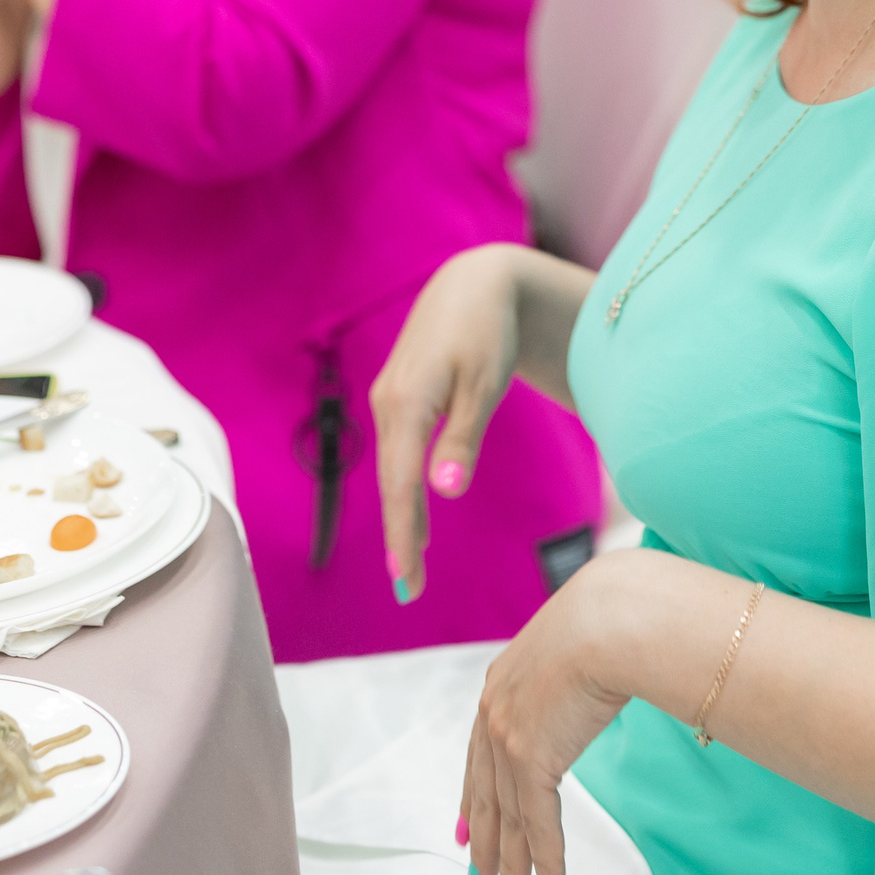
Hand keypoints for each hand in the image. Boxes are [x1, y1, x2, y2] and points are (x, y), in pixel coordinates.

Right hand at [371, 244, 525, 601]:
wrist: (474, 283)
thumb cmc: (487, 332)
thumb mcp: (483, 385)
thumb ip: (462, 439)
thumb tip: (444, 492)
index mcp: (407, 402)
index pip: (400, 482)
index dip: (402, 533)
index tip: (405, 579)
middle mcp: (387, 403)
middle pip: (391, 483)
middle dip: (401, 537)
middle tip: (409, 591)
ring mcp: (389, 400)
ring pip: (393, 470)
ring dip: (403, 517)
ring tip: (412, 568)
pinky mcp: (399, 398)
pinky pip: (398, 454)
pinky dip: (406, 489)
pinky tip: (418, 516)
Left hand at [464, 554, 638, 874]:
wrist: (608, 620)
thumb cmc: (603, 622)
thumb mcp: (570, 650)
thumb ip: (563, 678)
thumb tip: (583, 690)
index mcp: (500, 684)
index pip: (478, 754)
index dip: (472, 796)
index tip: (464, 826)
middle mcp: (494, 712)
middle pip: (485, 792)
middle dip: (484, 837)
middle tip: (482, 872)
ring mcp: (508, 736)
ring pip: (508, 815)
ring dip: (514, 859)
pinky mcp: (531, 757)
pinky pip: (537, 821)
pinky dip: (546, 858)